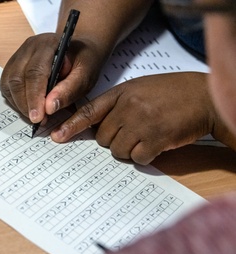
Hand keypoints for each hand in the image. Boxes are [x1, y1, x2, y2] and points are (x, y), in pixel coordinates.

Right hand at [0, 33, 105, 123]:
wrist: (78, 52)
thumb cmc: (83, 63)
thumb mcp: (86, 75)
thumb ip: (70, 90)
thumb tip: (49, 108)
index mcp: (48, 44)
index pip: (35, 72)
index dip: (35, 97)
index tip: (39, 117)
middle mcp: (28, 48)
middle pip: (17, 79)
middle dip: (25, 104)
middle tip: (38, 121)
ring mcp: (18, 57)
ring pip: (8, 84)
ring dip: (20, 105)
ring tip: (36, 116)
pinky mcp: (12, 67)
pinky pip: (7, 87)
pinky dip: (16, 102)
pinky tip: (30, 108)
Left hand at [51, 72, 215, 164]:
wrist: (203, 97)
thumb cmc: (170, 93)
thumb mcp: (139, 89)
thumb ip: (116, 105)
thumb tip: (96, 128)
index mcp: (121, 93)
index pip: (89, 111)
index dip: (71, 126)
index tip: (56, 137)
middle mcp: (128, 107)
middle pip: (102, 138)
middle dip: (113, 140)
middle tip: (132, 132)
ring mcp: (142, 123)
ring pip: (117, 150)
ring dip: (129, 150)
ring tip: (146, 136)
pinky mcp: (156, 139)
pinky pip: (137, 158)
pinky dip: (144, 156)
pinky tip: (156, 143)